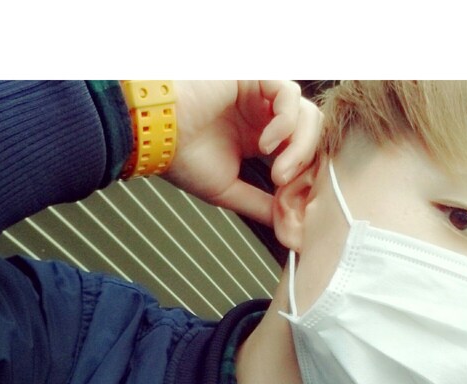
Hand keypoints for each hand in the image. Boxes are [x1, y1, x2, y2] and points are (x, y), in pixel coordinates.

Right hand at [163, 81, 322, 225]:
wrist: (153, 136)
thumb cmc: (181, 159)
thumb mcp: (228, 190)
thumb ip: (259, 203)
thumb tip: (286, 224)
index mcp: (261, 137)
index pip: (303, 152)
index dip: (306, 176)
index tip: (293, 202)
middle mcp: (265, 115)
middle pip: (313, 134)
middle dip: (306, 165)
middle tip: (285, 186)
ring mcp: (262, 94)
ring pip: (307, 115)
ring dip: (298, 148)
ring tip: (277, 172)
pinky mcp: (255, 77)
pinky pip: (288, 95)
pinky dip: (284, 124)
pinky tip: (265, 145)